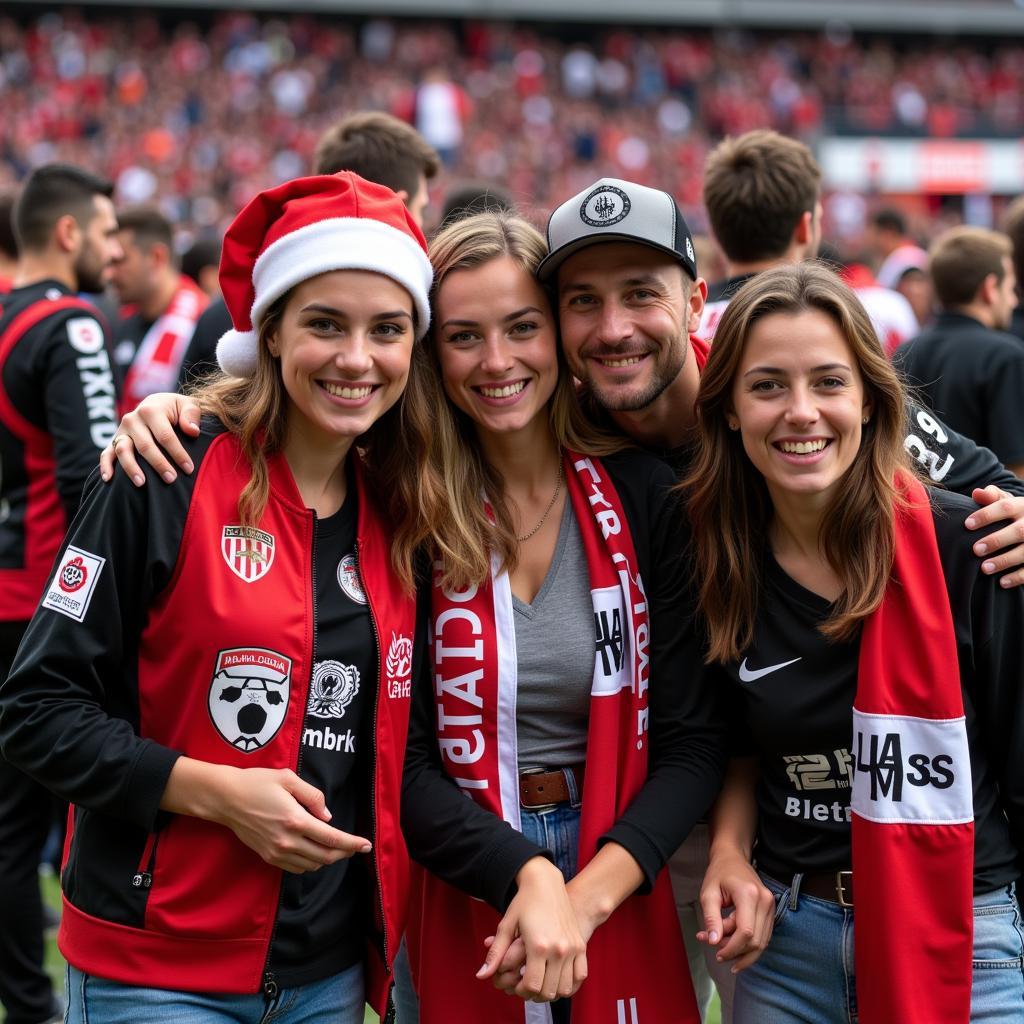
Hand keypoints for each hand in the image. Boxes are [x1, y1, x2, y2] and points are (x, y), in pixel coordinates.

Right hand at [99, 393, 202, 485]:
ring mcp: (122, 431)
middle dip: (159, 464)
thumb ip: (191, 414)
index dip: (178, 453)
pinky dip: (105, 466)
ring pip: (123, 450)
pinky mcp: (114, 440)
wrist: (156, 404)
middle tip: (171, 479)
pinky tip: (109, 479)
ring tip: (142, 483)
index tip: (188, 468)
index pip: (165, 436)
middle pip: (145, 446)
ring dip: (131, 468)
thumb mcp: (188, 405)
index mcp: (151, 410)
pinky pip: (106, 453)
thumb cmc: (176, 409)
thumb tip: (192, 431)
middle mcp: (133, 419)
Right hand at [189, 763, 370, 873]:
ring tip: (336, 847)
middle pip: (325, 857)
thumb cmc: (257, 783)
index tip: (366, 845)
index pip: (332, 838)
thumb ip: (313, 797)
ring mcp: (276, 852)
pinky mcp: (268, 857)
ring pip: (312, 865)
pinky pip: (296, 868)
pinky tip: (314, 851)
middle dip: (344, 853)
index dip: (352, 843)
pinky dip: (310, 863)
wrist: (226, 799)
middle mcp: (287, 841)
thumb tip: (328, 817)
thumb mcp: (289, 779)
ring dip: (328, 858)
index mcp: (296, 820)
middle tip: (355, 846)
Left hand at [477, 857, 586, 1001]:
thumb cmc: (524, 902)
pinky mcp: (580, 945)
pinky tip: (557, 977)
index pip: (532, 986)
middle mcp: (558, 949)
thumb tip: (481, 975)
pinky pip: (580, 976)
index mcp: (538, 946)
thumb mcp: (506, 926)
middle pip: (549, 991)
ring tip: (541, 982)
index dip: (521, 991)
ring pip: (565, 987)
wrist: (546, 882)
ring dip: (552, 991)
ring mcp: (572, 948)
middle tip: (526, 986)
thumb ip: (495, 954)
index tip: (516, 985)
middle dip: (535, 994)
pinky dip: (570, 983)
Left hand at [697, 849, 774, 972]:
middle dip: (735, 950)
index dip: (732, 948)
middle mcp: (764, 901)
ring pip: (762, 942)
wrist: (733, 857)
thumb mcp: (708, 893)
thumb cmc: (719, 873)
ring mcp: (770, 906)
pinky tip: (735, 946)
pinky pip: (763, 936)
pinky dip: (749, 944)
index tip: (718, 954)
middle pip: (755, 940)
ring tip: (723, 948)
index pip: (746, 932)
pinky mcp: (771, 910)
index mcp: (748, 894)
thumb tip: (713, 942)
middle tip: (716, 950)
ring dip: (742, 951)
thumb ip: (711, 918)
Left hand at [966, 487, 1023, 587]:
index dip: (986, 515)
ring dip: (1006, 561)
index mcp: (1022, 506)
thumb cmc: (1014, 513)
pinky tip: (1002, 582)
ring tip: (984, 568)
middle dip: (997, 540)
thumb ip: (992, 497)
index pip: (1005, 507)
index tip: (967, 524)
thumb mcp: (1006, 501)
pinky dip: (1018, 577)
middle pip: (1019, 531)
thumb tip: (977, 493)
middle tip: (975, 550)